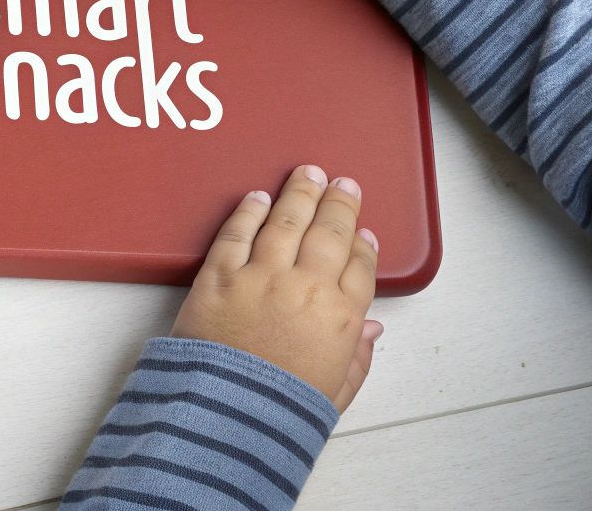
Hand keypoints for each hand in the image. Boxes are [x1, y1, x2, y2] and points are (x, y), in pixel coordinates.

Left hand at [172, 164, 381, 410]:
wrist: (224, 417)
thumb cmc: (278, 412)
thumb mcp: (336, 393)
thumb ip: (359, 358)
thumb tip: (372, 330)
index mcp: (341, 319)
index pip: (360, 267)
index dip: (362, 245)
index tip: (362, 231)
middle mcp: (305, 288)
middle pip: (329, 233)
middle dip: (338, 204)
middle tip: (342, 184)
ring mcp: (260, 277)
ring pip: (285, 221)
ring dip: (299, 194)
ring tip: (307, 174)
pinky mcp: (218, 276)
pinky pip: (236, 233)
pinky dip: (248, 211)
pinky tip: (257, 197)